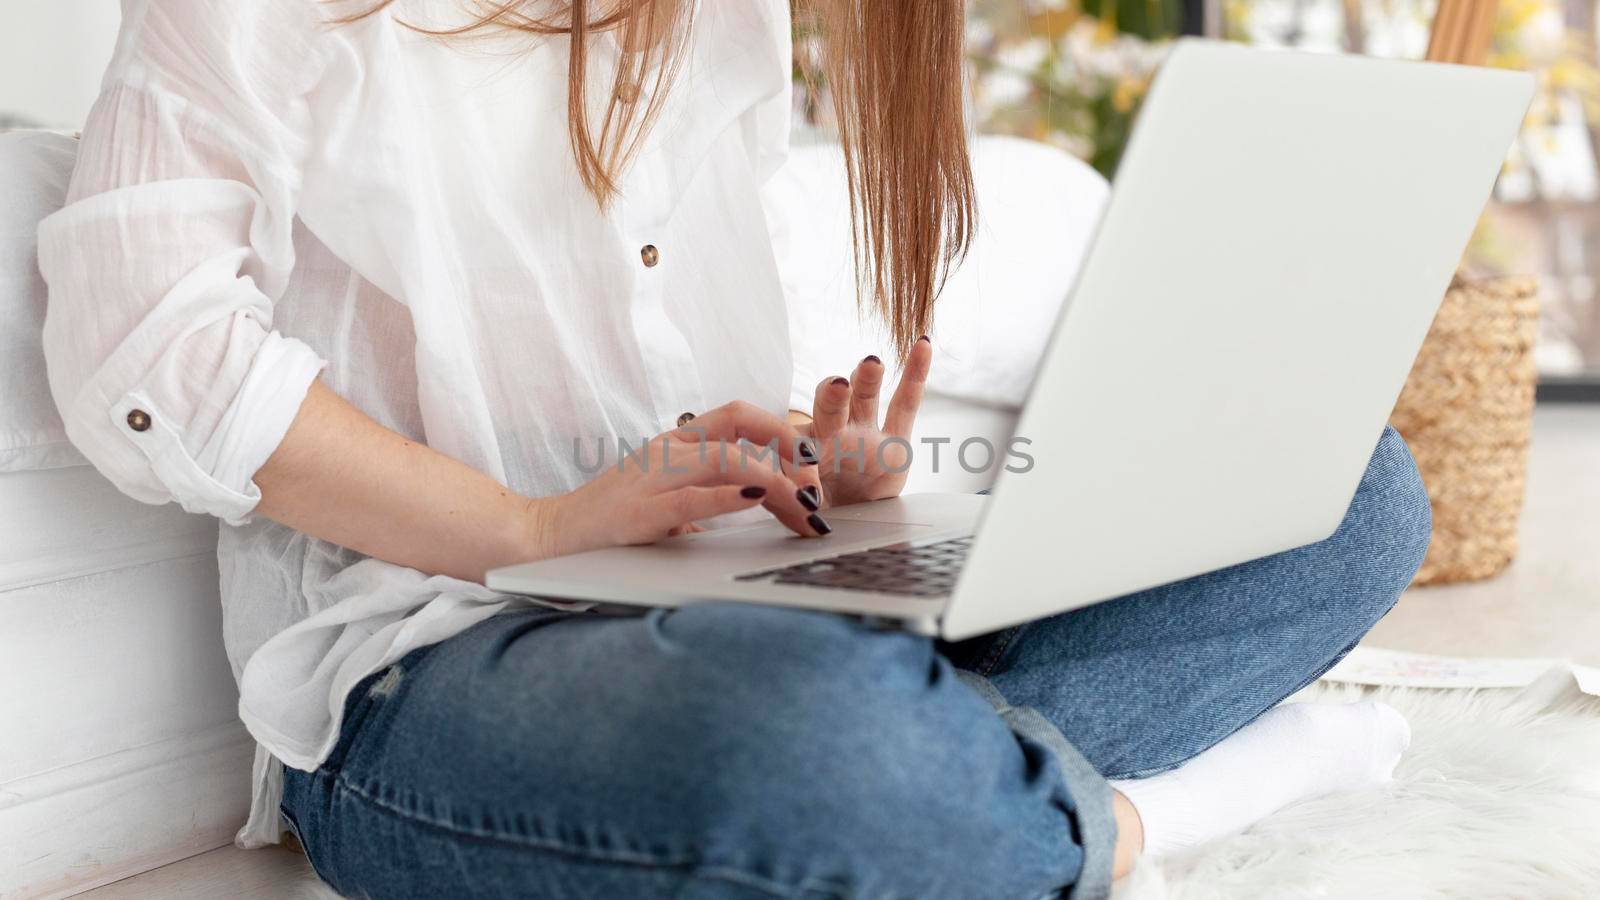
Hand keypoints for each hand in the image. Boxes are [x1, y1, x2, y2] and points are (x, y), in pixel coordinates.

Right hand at [540, 401, 830, 557]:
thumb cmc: (611, 522)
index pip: (739, 415)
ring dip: (775, 483)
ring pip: (725, 459)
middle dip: (791, 453)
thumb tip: (766, 510)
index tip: (813, 464)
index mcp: (675, 443)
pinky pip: (690, 497)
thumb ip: (710, 495)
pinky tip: (755, 499)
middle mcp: (666, 451)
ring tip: (802, 508)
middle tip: (818, 490)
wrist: (547, 537)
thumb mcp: (668, 499)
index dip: (783, 431)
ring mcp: (651, 479)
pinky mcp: (638, 513)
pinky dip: (728, 497)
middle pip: (741, 429)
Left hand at [803, 337, 931, 507]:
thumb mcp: (800, 509)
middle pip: (830, 405)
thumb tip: (808, 498)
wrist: (843, 520)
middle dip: (833, 394)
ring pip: (864, 398)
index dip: (802, 459)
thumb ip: (801, 497)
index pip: (799, 442)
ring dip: (866, 379)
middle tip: (837, 386)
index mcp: (801, 446)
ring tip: (872, 364)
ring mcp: (864, 431)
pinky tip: (923, 346)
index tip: (809, 489)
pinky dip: (915, 374)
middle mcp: (832, 432)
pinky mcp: (896, 442)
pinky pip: (906, 403)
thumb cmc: (816, 509)